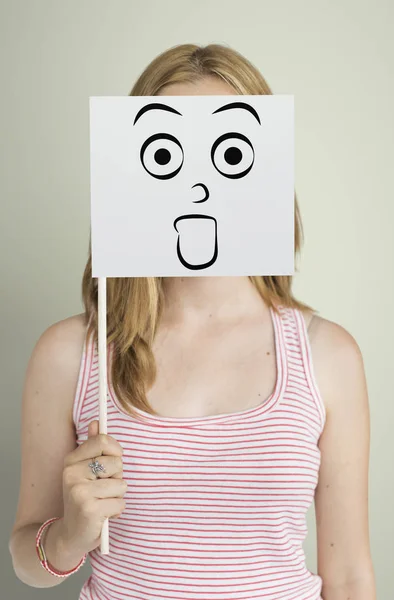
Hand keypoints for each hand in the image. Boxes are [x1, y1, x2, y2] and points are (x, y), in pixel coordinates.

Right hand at [59, 420, 125, 554]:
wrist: (70, 535)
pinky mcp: (90, 510)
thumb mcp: (84, 471)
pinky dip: (117, 511)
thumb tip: (97, 422)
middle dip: (117, 476)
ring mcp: (80, 492)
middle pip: (116, 462)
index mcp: (71, 461)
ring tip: (102, 503)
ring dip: (117, 496)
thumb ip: (92, 447)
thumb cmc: (83, 498)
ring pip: (121, 484)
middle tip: (104, 489)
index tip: (114, 460)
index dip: (115, 450)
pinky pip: (120, 503)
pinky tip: (103, 516)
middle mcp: (72, 474)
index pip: (102, 441)